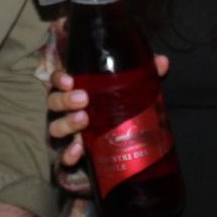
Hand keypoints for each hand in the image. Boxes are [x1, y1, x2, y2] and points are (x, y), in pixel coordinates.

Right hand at [47, 55, 169, 168]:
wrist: (126, 144)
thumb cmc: (121, 107)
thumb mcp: (133, 88)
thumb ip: (145, 73)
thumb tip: (163, 61)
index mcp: (77, 91)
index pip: (57, 81)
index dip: (59, 79)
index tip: (70, 80)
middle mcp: (68, 110)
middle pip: (53, 102)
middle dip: (64, 100)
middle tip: (83, 99)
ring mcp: (69, 133)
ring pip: (55, 127)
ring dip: (67, 123)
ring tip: (83, 120)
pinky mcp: (75, 153)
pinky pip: (63, 156)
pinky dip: (68, 154)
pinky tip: (79, 150)